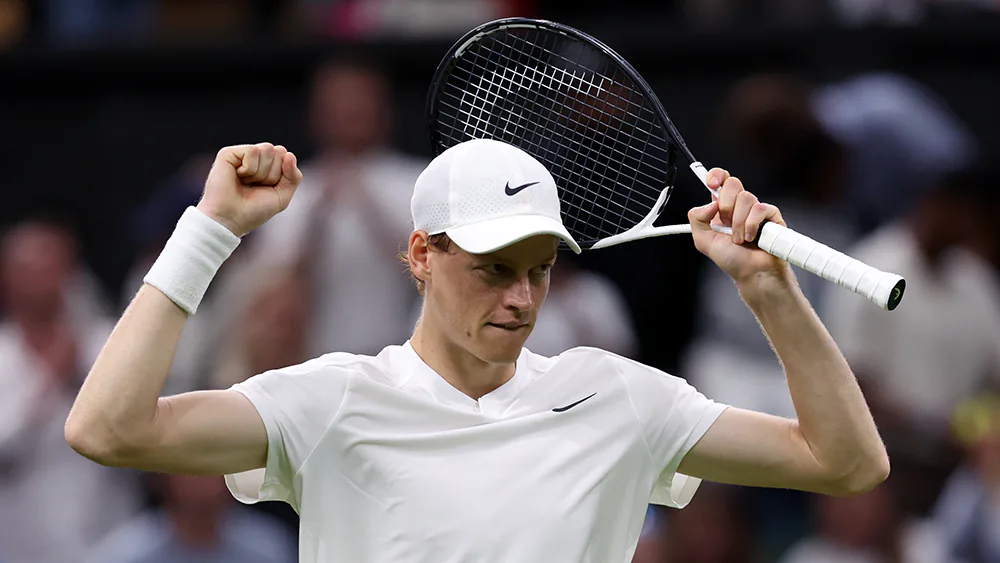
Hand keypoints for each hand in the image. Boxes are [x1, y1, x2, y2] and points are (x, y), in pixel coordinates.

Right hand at [196, 143, 302, 235]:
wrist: (231, 219)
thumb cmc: (254, 210)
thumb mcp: (282, 196)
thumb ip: (293, 176)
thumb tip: (289, 154)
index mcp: (267, 165)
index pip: (285, 155)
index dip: (282, 175)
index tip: (267, 188)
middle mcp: (255, 157)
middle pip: (279, 151)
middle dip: (273, 173)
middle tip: (255, 186)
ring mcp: (241, 154)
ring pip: (267, 149)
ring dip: (261, 172)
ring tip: (246, 182)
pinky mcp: (228, 153)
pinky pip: (252, 151)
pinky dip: (249, 169)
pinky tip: (238, 176)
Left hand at [687, 168, 790, 287]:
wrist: (751, 273)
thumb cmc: (731, 260)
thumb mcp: (703, 241)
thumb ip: (696, 219)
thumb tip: (710, 203)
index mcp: (721, 208)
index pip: (720, 180)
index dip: (716, 175)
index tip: (711, 183)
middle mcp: (739, 206)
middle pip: (733, 183)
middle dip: (726, 205)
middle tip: (726, 224)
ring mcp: (755, 209)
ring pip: (746, 197)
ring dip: (738, 223)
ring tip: (739, 239)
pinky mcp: (771, 215)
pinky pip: (759, 209)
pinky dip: (751, 226)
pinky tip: (752, 238)